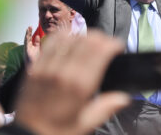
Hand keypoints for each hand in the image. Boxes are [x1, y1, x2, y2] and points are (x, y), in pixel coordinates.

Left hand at [15, 30, 129, 134]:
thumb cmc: (57, 132)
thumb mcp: (85, 125)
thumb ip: (106, 108)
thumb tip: (124, 98)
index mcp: (80, 86)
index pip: (100, 51)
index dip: (113, 44)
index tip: (118, 46)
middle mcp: (64, 71)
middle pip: (87, 40)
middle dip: (102, 38)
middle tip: (108, 44)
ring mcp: (48, 67)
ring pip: (71, 37)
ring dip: (84, 35)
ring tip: (91, 41)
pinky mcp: (36, 66)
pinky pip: (51, 42)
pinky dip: (64, 35)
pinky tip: (70, 38)